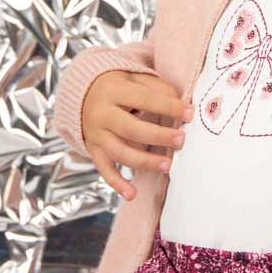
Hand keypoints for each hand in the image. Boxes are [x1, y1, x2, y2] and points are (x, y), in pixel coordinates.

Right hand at [82, 71, 194, 201]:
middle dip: (158, 136)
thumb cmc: (118, 86)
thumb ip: (158, 89)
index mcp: (113, 90)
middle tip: (181, 140)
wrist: (82, 94)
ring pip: (120, 152)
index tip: (189, 114)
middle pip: (131, 128)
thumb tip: (182, 106)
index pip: (145, 99)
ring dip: (144, 161)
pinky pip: (104, 169)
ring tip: (167, 166)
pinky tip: (132, 194)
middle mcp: (101, 114)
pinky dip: (117, 183)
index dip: (168, 107)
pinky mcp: (93, 150)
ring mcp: (96, 134)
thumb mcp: (134, 78)